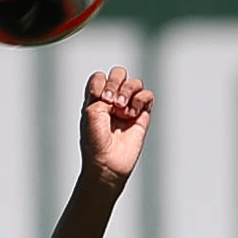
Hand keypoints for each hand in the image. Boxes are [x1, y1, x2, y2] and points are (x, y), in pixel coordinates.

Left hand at [80, 66, 153, 191]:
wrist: (107, 163)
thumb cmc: (95, 142)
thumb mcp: (90, 112)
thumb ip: (102, 92)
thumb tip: (120, 90)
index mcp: (96, 100)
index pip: (100, 77)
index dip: (100, 82)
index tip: (98, 98)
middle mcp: (112, 102)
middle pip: (119, 74)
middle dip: (116, 82)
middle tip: (110, 100)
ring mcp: (127, 108)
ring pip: (134, 83)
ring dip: (128, 91)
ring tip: (121, 108)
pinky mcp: (142, 115)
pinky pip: (147, 96)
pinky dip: (140, 99)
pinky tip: (131, 113)